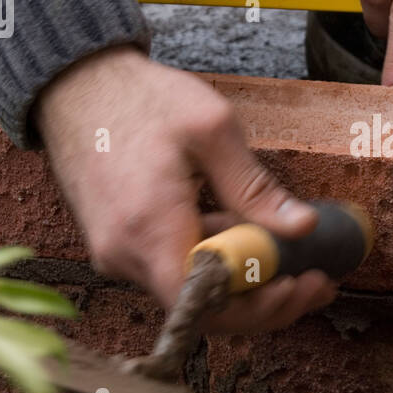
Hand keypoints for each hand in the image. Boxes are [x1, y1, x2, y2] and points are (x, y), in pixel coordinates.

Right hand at [33, 46, 337, 328]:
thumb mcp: (211, 129)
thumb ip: (255, 187)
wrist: (76, 84)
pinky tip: (244, 235)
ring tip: (294, 257)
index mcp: (150, 228)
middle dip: (266, 301)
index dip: (260, 308)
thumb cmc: (141, 98)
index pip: (207, 305)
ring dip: (243, 281)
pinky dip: (215, 263)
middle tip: (316, 281)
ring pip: (191, 291)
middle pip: (204, 308)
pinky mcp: (118, 245)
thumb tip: (303, 227)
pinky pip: (174, 269)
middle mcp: (125, 254)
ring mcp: (117, 254)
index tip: (303, 284)